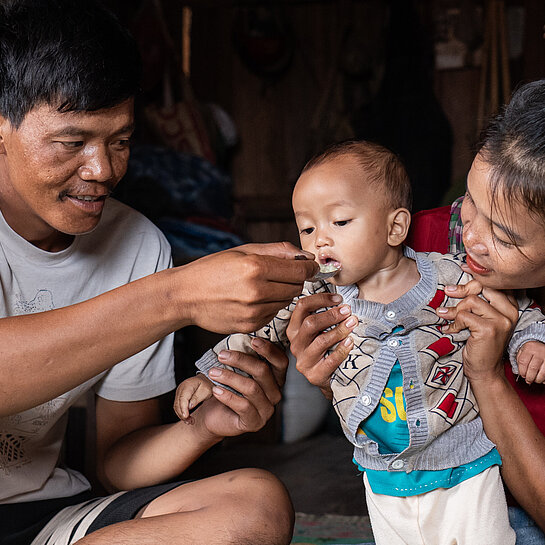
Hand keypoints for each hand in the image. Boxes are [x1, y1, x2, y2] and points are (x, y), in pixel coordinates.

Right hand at [173, 375, 213, 421]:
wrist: (205, 381)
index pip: (183, 398)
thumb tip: (189, 406)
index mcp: (188, 385)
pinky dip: (181, 413)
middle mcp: (181, 388)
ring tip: (190, 421)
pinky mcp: (179, 397)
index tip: (186, 416)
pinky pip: (178, 406)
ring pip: (176, 406)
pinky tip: (187, 418)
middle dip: (183, 414)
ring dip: (182, 415)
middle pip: (178, 403)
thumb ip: (197, 398)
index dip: (183, 408)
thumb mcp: (206, 391)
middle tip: (191, 421)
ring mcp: (179, 392)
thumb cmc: (207, 386)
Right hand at [180, 242, 317, 333]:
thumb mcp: (244, 251)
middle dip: (294, 279)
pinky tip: (251, 300)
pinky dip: (269, 306)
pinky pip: (273, 314)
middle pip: (296, 287)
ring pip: (286, 302)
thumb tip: (307, 256)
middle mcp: (256, 291)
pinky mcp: (250, 325)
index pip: (299, 270)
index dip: (309, 268)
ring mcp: (253, 311)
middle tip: (279, 274)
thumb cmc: (213, 269)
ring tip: (260, 286)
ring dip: (280, 294)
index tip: (310, 266)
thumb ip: (278, 251)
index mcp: (255, 267)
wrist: (185, 295)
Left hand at [193, 339, 287, 437]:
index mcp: (275, 379)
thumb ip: (245, 358)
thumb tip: (241, 336)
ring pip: (251, 388)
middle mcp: (275, 394)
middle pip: (263, 372)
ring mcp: (266, 410)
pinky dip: (227, 395)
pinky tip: (216, 390)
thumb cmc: (227, 388)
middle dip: (241, 360)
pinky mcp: (254, 422)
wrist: (213, 415)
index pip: (281, 362)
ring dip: (229, 377)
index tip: (253, 340)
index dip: (269, 350)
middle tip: (222, 355)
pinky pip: (243, 406)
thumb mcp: (237, 370)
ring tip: (213, 372)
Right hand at [286, 293, 356, 398]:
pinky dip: (342, 350)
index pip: (302, 307)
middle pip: (310, 323)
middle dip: (331, 315)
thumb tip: (341, 299)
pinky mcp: (314, 375)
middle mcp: (296, 344)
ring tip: (353, 323)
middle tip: (347, 311)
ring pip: (321, 341)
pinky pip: (330, 360)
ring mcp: (304, 360)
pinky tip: (351, 342)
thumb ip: (323, 316)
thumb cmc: (326, 349)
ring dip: (339, 330)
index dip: (320, 299)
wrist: (329, 378)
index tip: (338, 298)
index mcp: (295, 329)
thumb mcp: (319, 331)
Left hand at [436, 280, 518, 382]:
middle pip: (482, 288)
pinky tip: (451, 330)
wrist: (485, 371)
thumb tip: (455, 286)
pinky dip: (453, 323)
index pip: (493, 284)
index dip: (476, 277)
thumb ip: (477, 303)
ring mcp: (500, 320)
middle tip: (448, 292)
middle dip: (462, 290)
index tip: (462, 269)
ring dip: (454, 310)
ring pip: (471, 301)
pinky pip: (464, 316)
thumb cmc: (480, 344)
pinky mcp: (488, 329)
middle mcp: (509, 312)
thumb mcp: (482, 320)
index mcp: (510, 307)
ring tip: (447, 318)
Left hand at [517, 341, 544, 383]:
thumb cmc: (531, 350)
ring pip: (542, 373)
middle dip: (529, 377)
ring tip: (534, 380)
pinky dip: (544, 379)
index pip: (523, 362)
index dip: (521, 371)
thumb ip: (519, 360)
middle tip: (528, 380)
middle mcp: (539, 352)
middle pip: (533, 368)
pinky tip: (541, 379)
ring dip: (537, 379)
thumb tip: (518, 372)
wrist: (541, 345)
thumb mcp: (522, 351)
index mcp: (529, 348)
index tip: (522, 375)